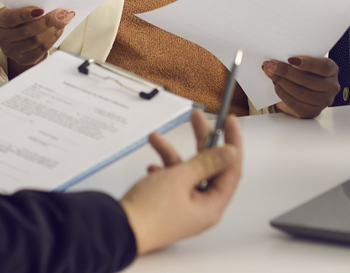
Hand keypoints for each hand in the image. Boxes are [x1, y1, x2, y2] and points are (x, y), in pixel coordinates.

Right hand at [0, 6, 73, 75]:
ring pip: (36, 41)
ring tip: (63, 20)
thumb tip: (50, 4)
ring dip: (53, 29)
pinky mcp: (23, 59)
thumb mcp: (18, 7)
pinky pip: (41, 50)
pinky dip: (52, 39)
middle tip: (62, 13)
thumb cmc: (20, 17)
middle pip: (27, 31)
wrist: (17, 35)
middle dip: (47, 21)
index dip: (25, 14)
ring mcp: (11, 51)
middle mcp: (1, 37)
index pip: (10, 18)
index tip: (41, 10)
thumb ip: (29, 6)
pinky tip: (59, 30)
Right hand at [119, 109, 242, 254]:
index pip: (231, 169)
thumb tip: (230, 153)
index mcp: (211, 206)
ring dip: (171, 154)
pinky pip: (172, 182)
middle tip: (197, 119)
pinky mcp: (168, 206)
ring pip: (187, 172)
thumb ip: (206, 162)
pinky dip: (164, 171)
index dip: (231, 142)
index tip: (229, 121)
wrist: (117, 232)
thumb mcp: (180, 178)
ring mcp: (184, 207)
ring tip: (156, 139)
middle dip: (200, 140)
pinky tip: (152, 168)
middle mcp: (201, 208)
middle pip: (209, 167)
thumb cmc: (148, 212)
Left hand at [262, 56, 339, 118]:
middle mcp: (331, 87)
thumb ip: (298, 59)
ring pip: (300, 92)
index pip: (323, 67)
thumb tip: (279, 57)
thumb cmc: (303, 71)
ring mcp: (323, 101)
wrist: (302, 90)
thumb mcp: (305, 62)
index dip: (307, 63)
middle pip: (308, 80)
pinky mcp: (312, 112)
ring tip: (270, 73)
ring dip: (281, 81)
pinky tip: (276, 85)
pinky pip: (295, 103)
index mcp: (332, 70)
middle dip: (285, 72)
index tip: (290, 59)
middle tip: (271, 65)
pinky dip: (282, 93)